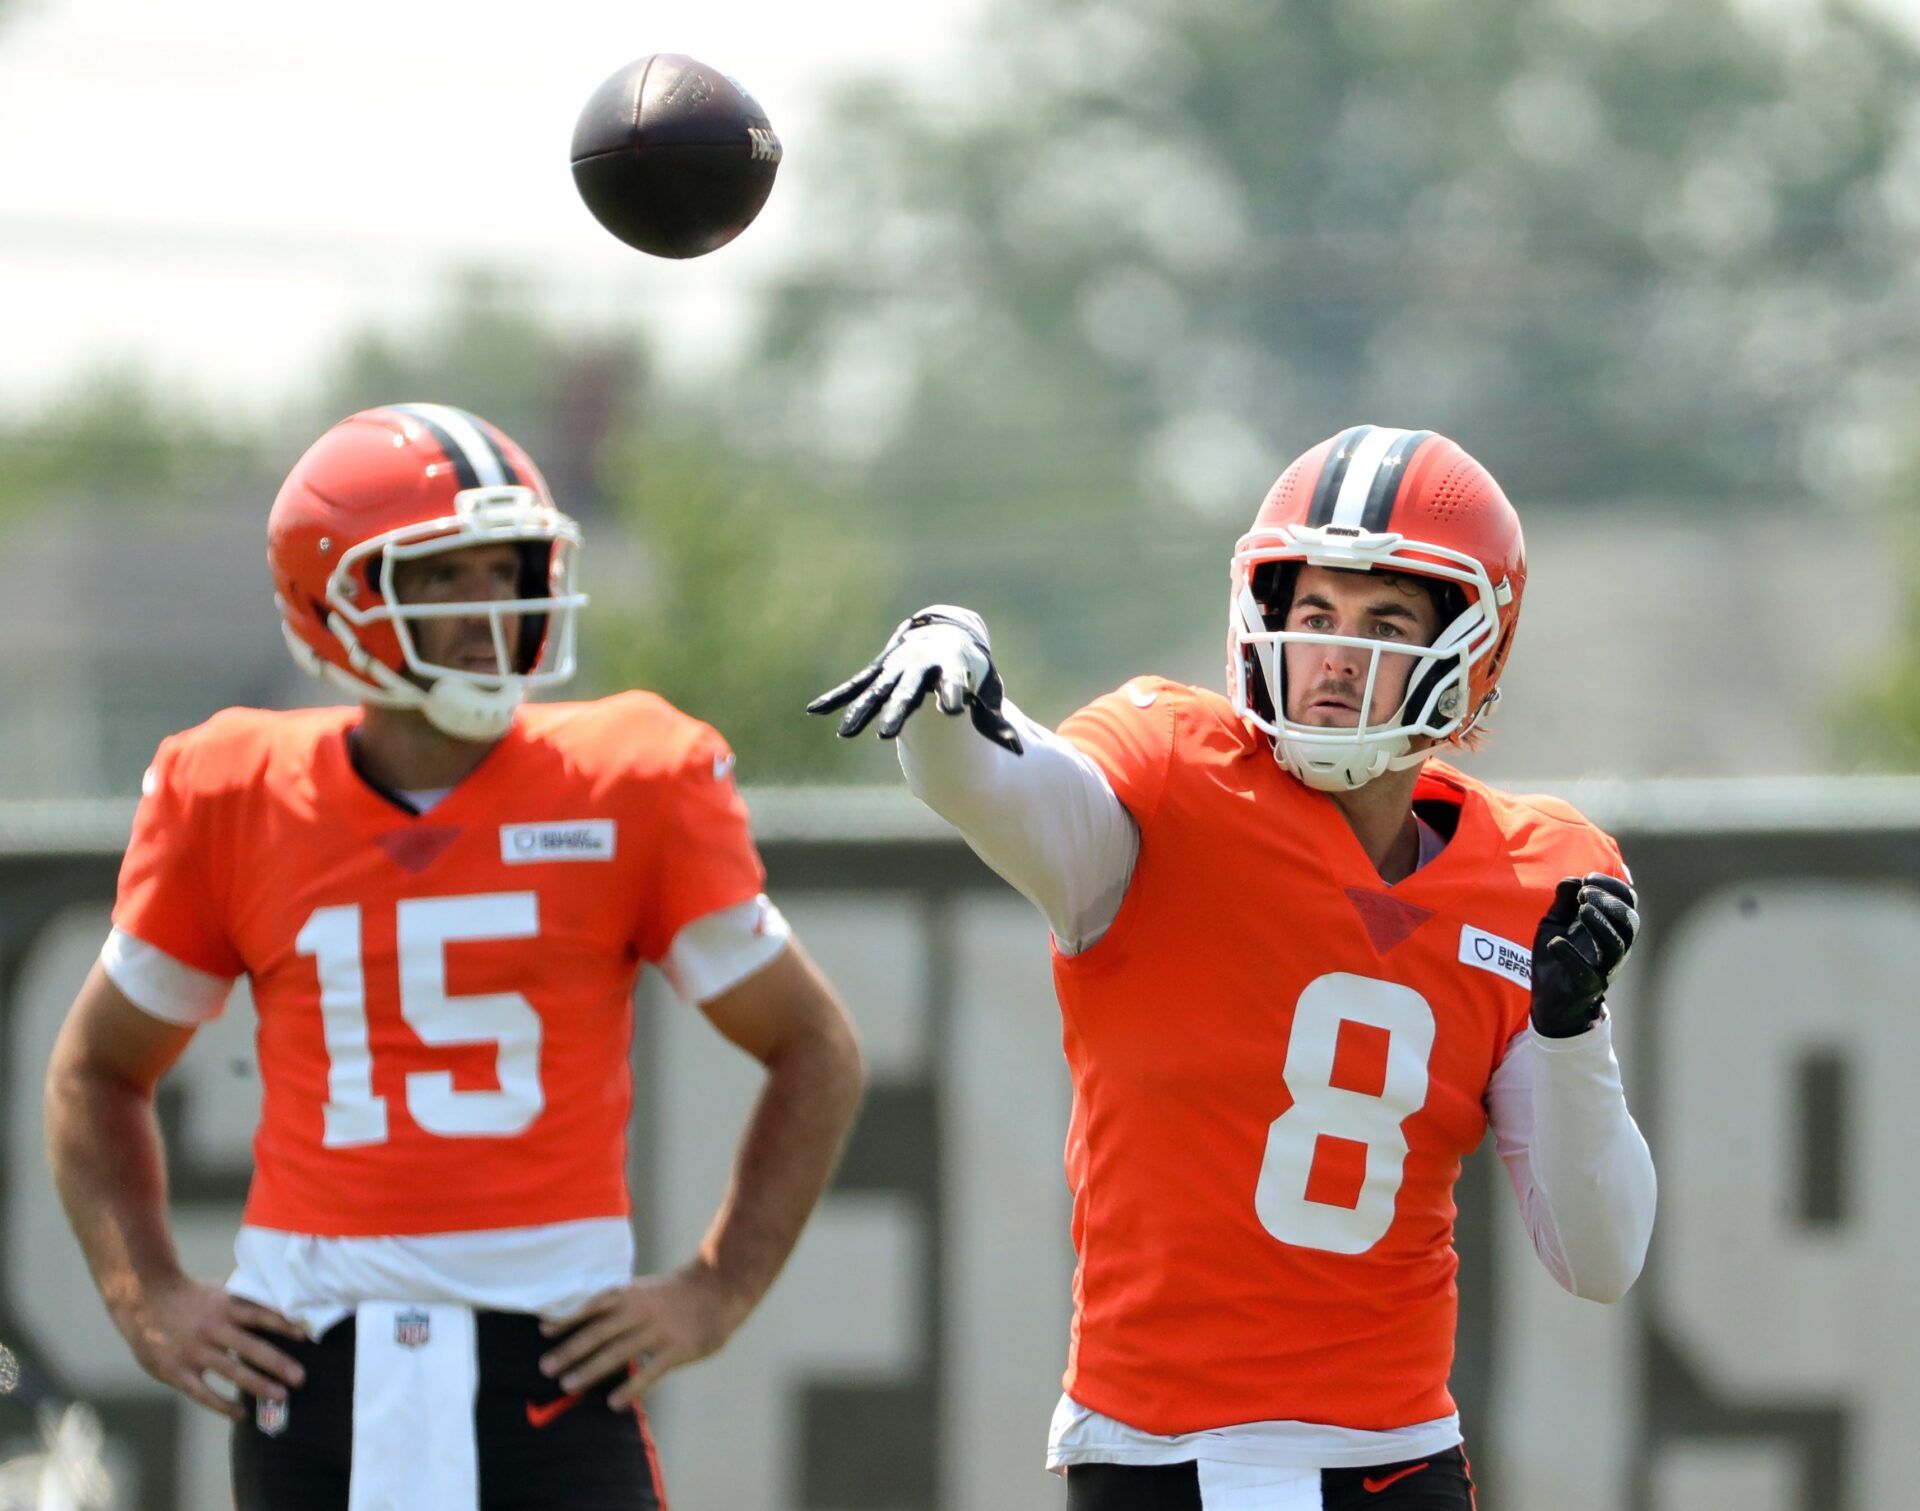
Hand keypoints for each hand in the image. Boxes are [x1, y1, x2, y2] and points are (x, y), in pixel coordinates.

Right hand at [113, 1273, 305, 1418]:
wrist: (143, 1298)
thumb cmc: (190, 1298)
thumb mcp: (219, 1293)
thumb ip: (244, 1306)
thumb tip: (280, 1314)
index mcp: (226, 1307)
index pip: (262, 1315)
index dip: (285, 1325)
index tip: (307, 1336)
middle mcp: (213, 1328)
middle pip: (252, 1347)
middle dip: (278, 1364)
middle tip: (301, 1378)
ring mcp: (194, 1351)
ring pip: (232, 1371)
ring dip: (259, 1385)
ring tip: (281, 1396)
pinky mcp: (176, 1370)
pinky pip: (203, 1392)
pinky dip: (223, 1404)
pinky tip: (241, 1414)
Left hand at [538, 1262, 748, 1408]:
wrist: (721, 1286)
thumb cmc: (677, 1292)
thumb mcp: (646, 1290)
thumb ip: (621, 1305)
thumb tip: (586, 1322)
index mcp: (632, 1294)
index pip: (594, 1305)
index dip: (569, 1316)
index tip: (543, 1329)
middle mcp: (641, 1311)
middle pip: (600, 1331)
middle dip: (571, 1349)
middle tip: (546, 1367)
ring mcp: (659, 1330)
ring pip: (619, 1351)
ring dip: (591, 1369)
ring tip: (569, 1385)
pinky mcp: (678, 1349)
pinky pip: (650, 1371)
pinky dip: (631, 1388)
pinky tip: (614, 1403)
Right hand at [807, 605, 1022, 753]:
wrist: (945, 632)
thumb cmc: (971, 668)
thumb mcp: (987, 689)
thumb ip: (995, 721)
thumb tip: (1017, 751)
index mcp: (948, 668)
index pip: (951, 683)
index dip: (952, 695)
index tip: (952, 710)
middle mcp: (917, 668)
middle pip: (905, 693)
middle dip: (896, 712)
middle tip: (887, 736)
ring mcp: (895, 670)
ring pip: (875, 693)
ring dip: (860, 713)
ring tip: (846, 735)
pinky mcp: (879, 672)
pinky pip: (856, 687)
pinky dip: (837, 699)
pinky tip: (814, 711)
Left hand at [1530, 873, 1638, 1037]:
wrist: (1549, 997)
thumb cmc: (1558, 953)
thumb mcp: (1556, 921)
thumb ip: (1563, 901)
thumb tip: (1572, 879)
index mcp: (1611, 927)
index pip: (1628, 902)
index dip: (1614, 886)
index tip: (1588, 878)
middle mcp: (1614, 947)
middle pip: (1630, 922)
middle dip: (1610, 902)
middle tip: (1585, 894)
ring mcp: (1604, 968)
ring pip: (1617, 946)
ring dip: (1601, 923)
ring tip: (1582, 909)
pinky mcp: (1587, 986)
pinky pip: (1588, 973)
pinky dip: (1571, 955)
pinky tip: (1555, 943)